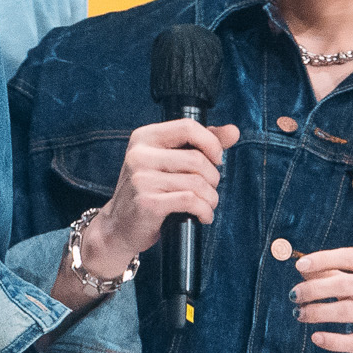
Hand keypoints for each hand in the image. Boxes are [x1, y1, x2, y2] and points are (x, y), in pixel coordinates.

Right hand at [86, 119, 241, 272]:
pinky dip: (204, 211)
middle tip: (207, 190)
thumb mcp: (168, 161)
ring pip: (197, 182)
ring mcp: (142, 179)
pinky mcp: (148, 202)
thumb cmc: (148, 190)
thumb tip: (233, 131)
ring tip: (206, 205)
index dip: (211, 143)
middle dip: (213, 178)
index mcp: (144, 137)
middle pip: (197, 158)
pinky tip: (202, 216)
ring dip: (211, 198)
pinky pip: (191, 201)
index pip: (188, 127)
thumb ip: (200, 144)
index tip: (216, 159)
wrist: (119, 225)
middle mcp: (139, 155)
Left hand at [291, 247, 352, 352]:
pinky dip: (332, 340)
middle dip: (313, 289)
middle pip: (345, 284)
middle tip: (294, 295)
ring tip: (300, 314)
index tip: (299, 266)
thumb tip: (305, 269)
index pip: (352, 257)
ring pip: (346, 311)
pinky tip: (316, 338)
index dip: (323, 259)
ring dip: (316, 312)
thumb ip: (342, 277)